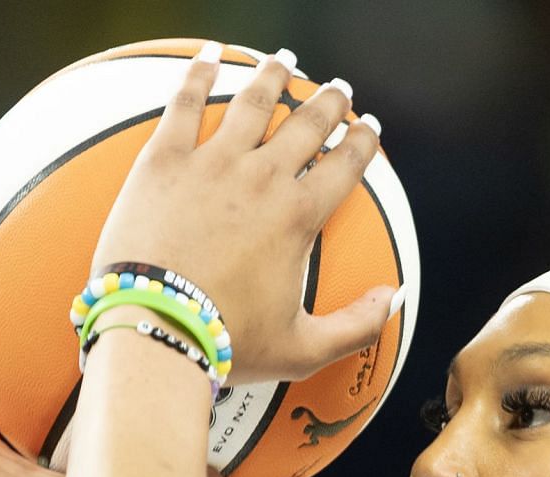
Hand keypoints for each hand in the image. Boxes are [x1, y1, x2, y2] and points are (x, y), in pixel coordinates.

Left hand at [89, 46, 393, 385]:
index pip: (345, 165)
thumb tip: (392, 298)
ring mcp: (213, 163)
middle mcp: (263, 178)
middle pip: (306, 125)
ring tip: (284, 62)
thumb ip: (357, 325)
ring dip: (274, 78)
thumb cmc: (227, 342)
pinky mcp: (165, 160)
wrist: (157, 329)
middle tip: (338, 89)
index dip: (363, 141)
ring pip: (253, 103)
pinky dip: (201, 74)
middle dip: (329, 103)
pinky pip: (186, 103)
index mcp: (300, 217)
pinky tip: (211, 55)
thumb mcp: (303, 348)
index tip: (370, 127)